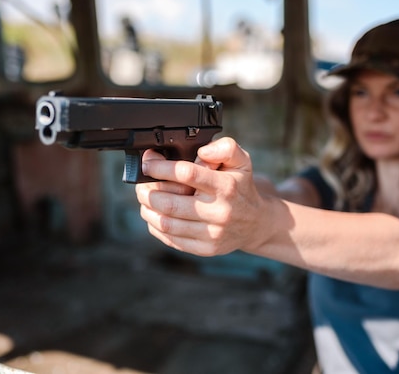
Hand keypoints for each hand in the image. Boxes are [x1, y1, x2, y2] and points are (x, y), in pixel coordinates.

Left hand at [135, 137, 266, 255]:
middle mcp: (220, 212)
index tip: (148, 162)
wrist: (256, 223)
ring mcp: (212, 233)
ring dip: (148, 209)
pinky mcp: (206, 249)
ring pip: (166, 223)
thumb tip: (202, 151)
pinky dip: (156, 226)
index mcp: (226, 186)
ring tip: (145, 199)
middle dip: (148, 191)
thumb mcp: (241, 161)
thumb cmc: (241, 187)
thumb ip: (225, 148)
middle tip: (141, 183)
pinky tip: (156, 215)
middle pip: (170, 203)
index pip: (187, 174)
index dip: (160, 167)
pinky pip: (171, 239)